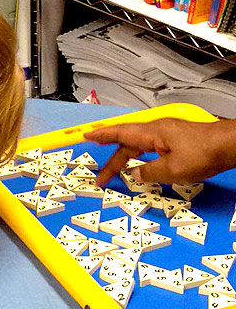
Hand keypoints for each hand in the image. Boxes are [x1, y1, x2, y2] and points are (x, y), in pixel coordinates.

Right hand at [84, 117, 235, 185]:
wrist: (228, 146)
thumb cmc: (204, 153)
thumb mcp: (172, 170)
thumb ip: (149, 172)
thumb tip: (135, 174)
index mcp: (153, 133)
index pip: (121, 133)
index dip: (102, 136)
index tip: (87, 136)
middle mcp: (158, 131)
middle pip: (128, 144)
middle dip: (112, 161)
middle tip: (101, 177)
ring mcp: (168, 135)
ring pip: (139, 146)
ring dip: (126, 158)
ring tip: (116, 170)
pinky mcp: (176, 140)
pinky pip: (150, 148)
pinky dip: (140, 157)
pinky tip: (141, 165)